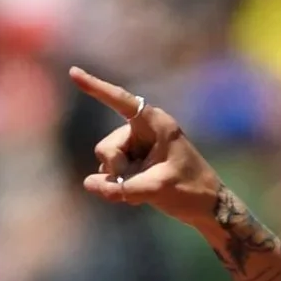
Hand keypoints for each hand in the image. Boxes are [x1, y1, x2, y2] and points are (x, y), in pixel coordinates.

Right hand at [70, 67, 225, 227]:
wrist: (207, 208)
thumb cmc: (191, 191)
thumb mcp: (158, 188)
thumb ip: (122, 188)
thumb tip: (89, 184)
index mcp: (156, 125)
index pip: (122, 102)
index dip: (96, 87)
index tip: (73, 72)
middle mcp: (142, 131)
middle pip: (106, 148)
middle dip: (117, 170)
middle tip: (142, 184)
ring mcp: (135, 147)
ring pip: (106, 162)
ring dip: (119, 180)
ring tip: (146, 190)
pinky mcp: (132, 162)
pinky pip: (110, 173)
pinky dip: (119, 187)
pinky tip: (139, 196)